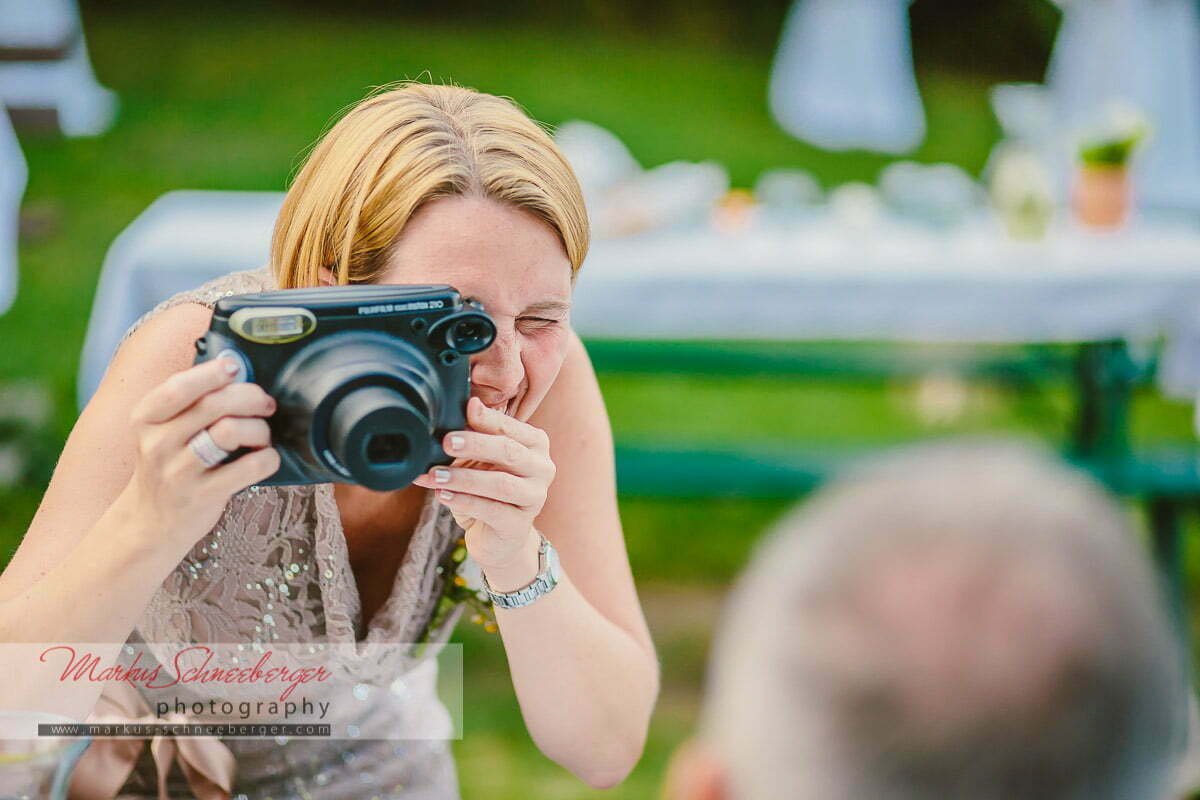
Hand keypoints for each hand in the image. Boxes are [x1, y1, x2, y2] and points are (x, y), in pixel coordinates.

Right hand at [125, 356, 279, 551]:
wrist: (151, 522)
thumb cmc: (169, 464)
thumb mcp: (163, 430)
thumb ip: (191, 402)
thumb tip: (235, 367)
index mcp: (146, 419)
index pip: (178, 387)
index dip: (212, 372)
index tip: (235, 367)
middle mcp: (158, 443)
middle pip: (214, 404)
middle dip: (251, 397)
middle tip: (265, 404)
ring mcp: (179, 472)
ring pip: (231, 431)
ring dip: (259, 429)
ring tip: (261, 436)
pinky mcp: (204, 495)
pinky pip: (251, 466)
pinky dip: (268, 458)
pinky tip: (264, 459)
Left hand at [412, 396, 555, 574]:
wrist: (497, 538)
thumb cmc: (487, 490)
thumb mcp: (480, 459)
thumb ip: (476, 433)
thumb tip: (469, 404)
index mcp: (535, 444)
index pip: (510, 427)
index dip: (485, 420)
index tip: (460, 412)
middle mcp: (542, 468)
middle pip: (509, 451)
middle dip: (475, 445)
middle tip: (445, 442)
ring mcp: (535, 498)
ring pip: (500, 484)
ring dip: (464, 478)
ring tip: (436, 475)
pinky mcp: (520, 525)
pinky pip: (492, 511)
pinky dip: (465, 502)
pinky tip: (443, 496)